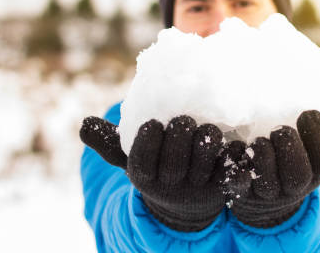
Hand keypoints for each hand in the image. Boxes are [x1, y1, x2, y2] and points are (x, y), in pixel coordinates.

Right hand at [80, 115, 240, 231]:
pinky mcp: (223, 187)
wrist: (183, 201)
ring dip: (207, 143)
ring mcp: (198, 188)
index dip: (148, 142)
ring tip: (207, 128)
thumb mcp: (129, 157)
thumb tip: (84, 124)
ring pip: (205, 165)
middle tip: (184, 119)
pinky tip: (235, 146)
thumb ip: (109, 142)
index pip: (142, 162)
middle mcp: (170, 186)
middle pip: (176, 162)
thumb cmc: (155, 166)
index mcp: (144, 176)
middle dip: (180, 136)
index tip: (152, 123)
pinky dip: (235, 160)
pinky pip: (233, 175)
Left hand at [227, 109, 319, 227]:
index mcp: (313, 172)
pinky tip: (235, 147)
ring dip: (263, 155)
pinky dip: (234, 165)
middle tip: (281, 129)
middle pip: (298, 173)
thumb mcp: (315, 152)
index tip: (308, 113)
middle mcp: (292, 186)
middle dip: (290, 146)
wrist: (265, 202)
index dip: (318, 136)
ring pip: (267, 180)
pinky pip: (236, 183)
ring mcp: (266, 192)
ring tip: (259, 140)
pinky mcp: (240, 192)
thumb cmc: (294, 164)